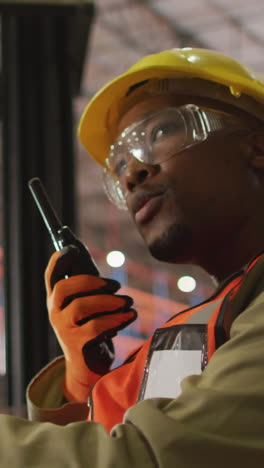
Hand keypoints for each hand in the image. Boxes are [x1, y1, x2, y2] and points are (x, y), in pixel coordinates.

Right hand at [45, 246, 136, 401]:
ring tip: (129, 302)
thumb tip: (81, 248)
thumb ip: (87, 282)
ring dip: (110, 301)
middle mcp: (55, 312)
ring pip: (81, 306)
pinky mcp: (76, 344)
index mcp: (57, 299)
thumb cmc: (91, 329)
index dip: (60, 259)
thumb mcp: (88, 305)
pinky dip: (116, 319)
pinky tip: (129, 316)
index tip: (73, 248)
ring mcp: (63, 329)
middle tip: (115, 284)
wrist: (88, 368)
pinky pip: (95, 326)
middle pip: (63, 288)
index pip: (51, 275)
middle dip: (91, 281)